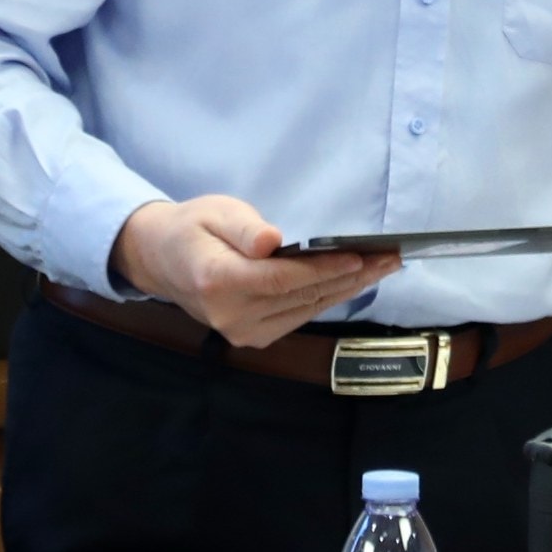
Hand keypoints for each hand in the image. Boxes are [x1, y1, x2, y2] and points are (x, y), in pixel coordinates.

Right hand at [110, 196, 400, 347]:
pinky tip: (353, 283)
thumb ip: (243, 228)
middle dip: (352, 277)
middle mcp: (232, 316)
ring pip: (307, 310)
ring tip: (383, 268)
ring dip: (348, 289)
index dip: (324, 270)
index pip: (283, 279)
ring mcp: (242, 333)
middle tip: (391, 257)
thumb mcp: (213, 212)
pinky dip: (327, 299)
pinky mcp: (252, 339)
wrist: (160, 260)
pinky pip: (298, 317)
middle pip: (302, 296)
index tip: (362, 257)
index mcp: (218, 281)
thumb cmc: (191, 228)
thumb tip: (271, 242)